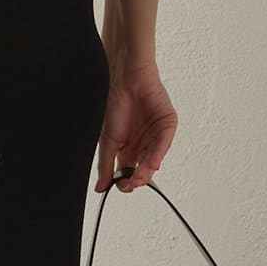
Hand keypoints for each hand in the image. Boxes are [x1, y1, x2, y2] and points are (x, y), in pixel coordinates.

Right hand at [95, 62, 176, 191]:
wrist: (123, 78)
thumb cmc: (114, 102)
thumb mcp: (107, 140)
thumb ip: (105, 165)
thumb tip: (100, 187)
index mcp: (127, 147)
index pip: (128, 170)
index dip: (124, 180)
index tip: (119, 184)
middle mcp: (142, 143)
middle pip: (142, 167)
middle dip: (136, 177)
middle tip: (130, 182)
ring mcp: (155, 134)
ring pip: (153, 158)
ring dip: (146, 170)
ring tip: (138, 177)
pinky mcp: (167, 124)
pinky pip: (163, 143)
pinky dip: (157, 155)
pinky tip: (150, 164)